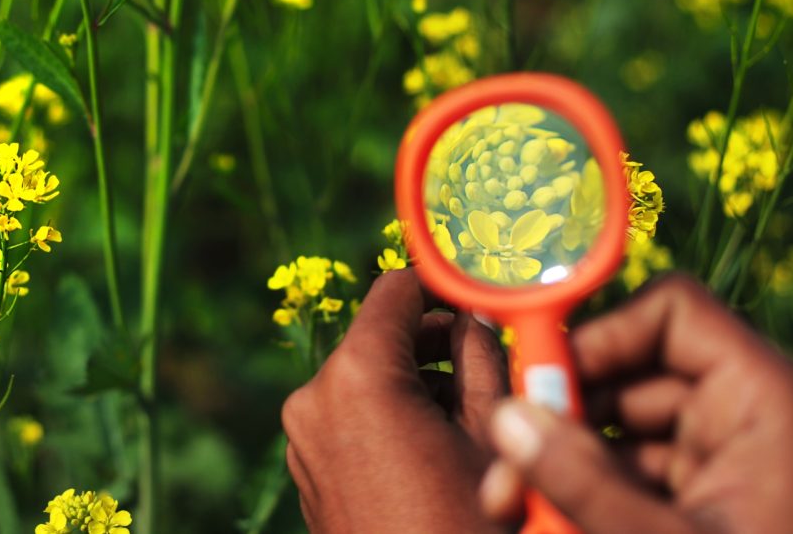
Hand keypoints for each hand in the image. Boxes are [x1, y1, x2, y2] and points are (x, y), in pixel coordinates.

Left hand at [282, 269, 507, 532]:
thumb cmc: (470, 524)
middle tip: (490, 359)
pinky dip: (388, 414)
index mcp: (356, 378)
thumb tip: (477, 316)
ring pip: (365, 379)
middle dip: (433, 343)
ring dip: (415, 381)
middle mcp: (314, 399)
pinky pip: (349, 419)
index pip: (395, 292)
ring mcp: (302, 440)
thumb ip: (483, 358)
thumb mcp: (494, 436)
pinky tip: (437, 444)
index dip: (440, 286)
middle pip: (378, 338)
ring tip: (471, 412)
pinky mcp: (307, 472)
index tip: (477, 294)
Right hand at [480, 274, 792, 532]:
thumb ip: (586, 482)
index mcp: (764, 402)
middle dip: (561, 414)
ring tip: (513, 507)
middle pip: (629, 373)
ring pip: (621, 430)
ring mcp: (721, 463)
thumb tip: (509, 420)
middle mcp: (742, 419)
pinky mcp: (703, 503)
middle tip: (509, 463)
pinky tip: (544, 520)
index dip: (604, 333)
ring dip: (562, 460)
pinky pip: (629, 476)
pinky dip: (585, 494)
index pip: (673, 314)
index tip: (545, 381)